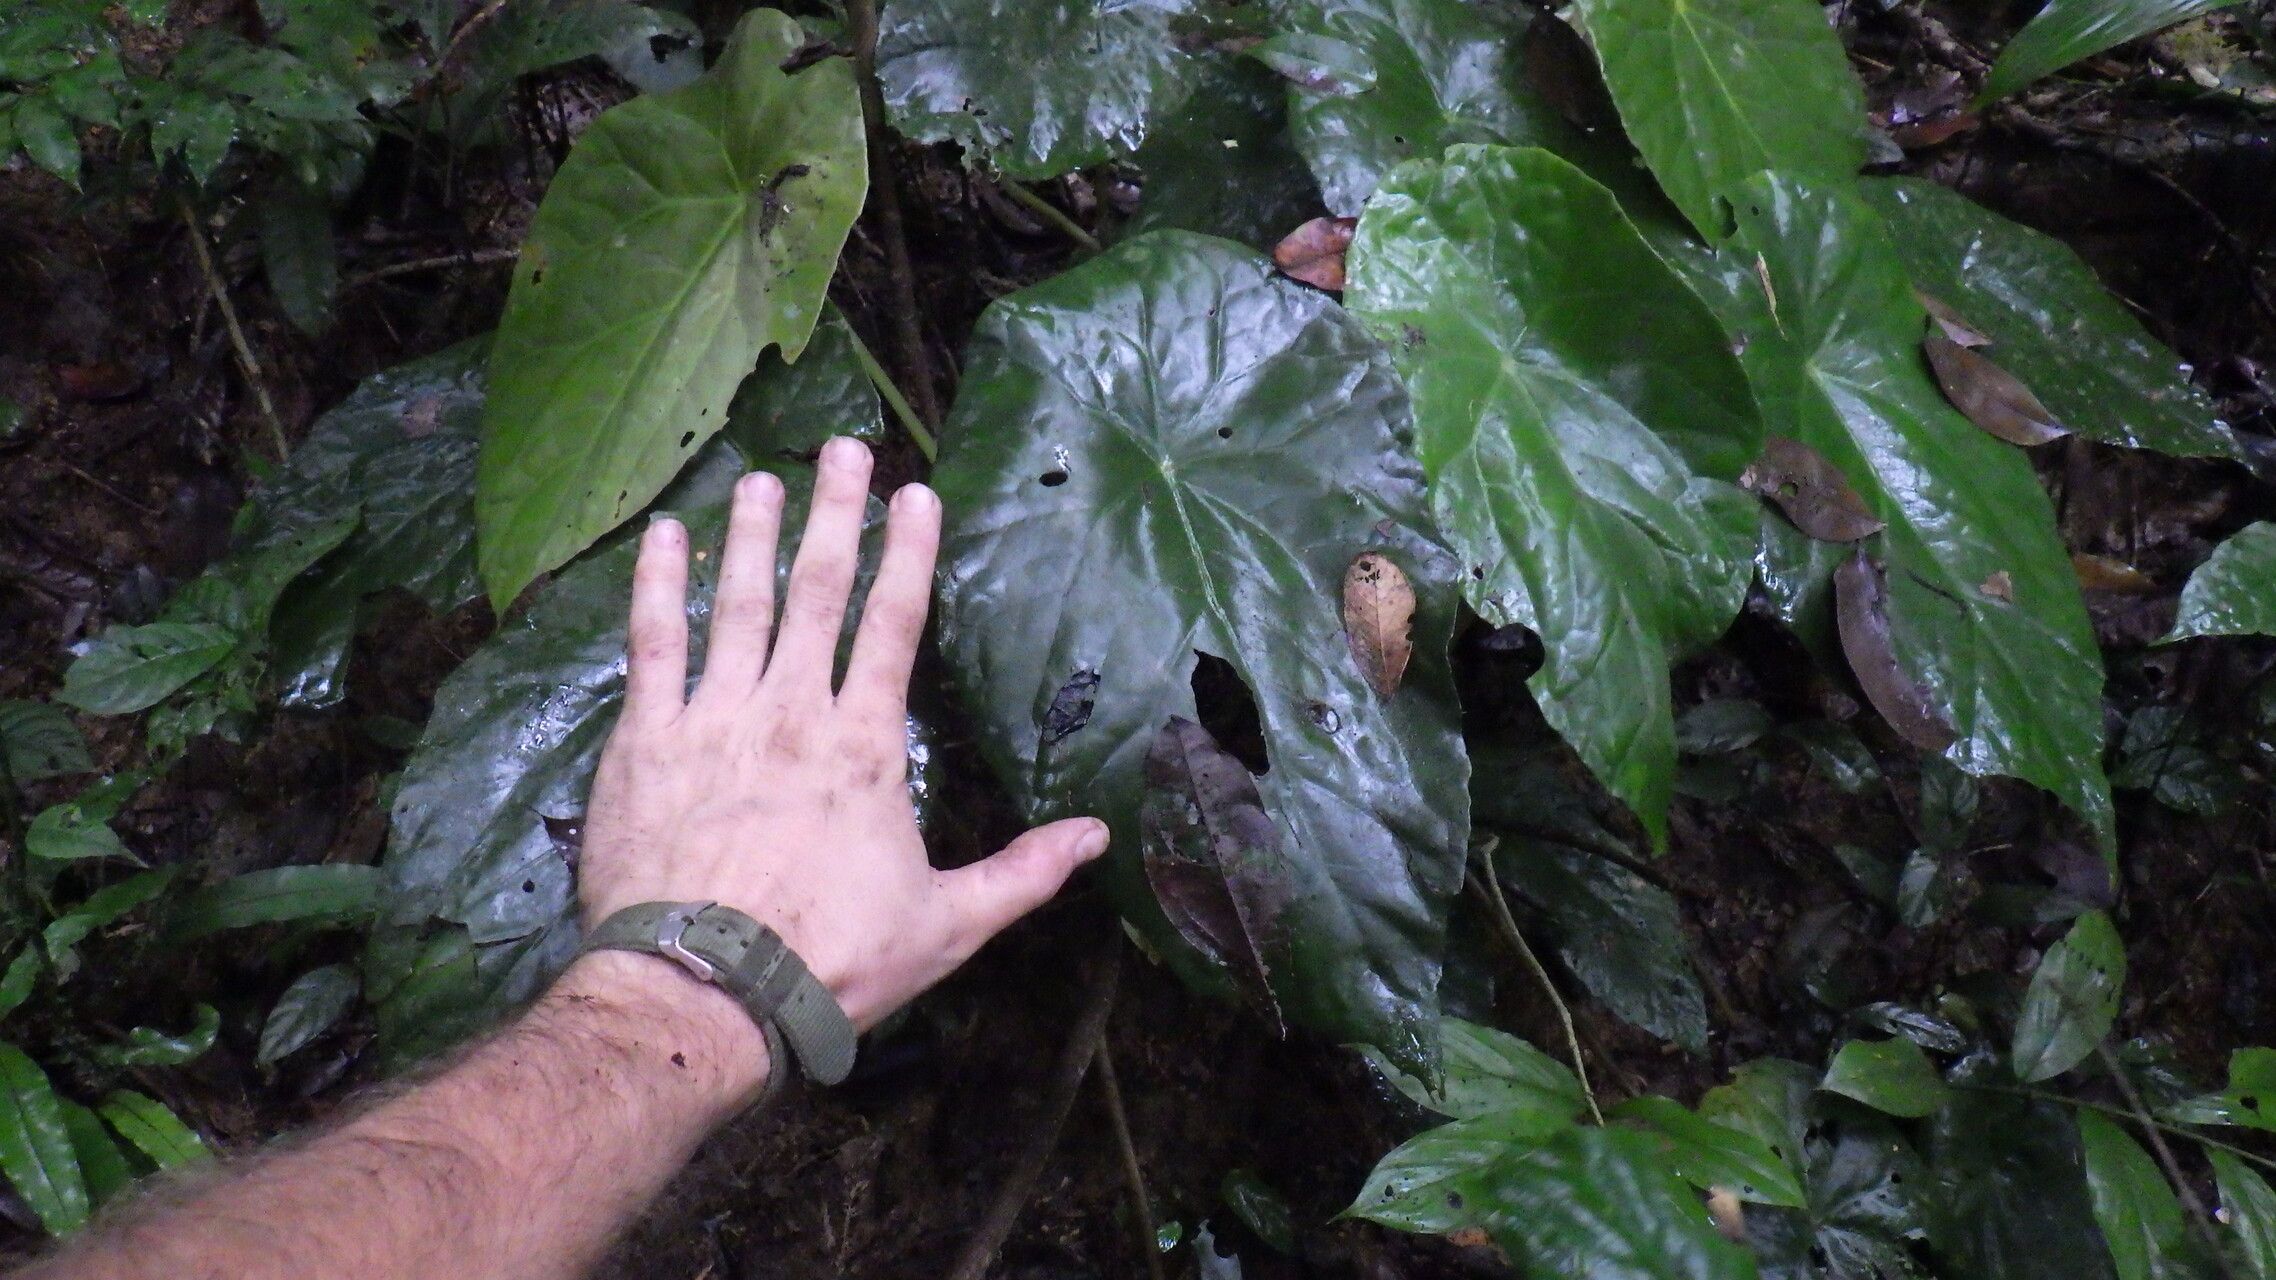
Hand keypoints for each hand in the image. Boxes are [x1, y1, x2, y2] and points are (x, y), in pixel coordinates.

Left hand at [564, 437, 1108, 1069]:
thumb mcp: (947, 925)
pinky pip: (652, 645)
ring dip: (751, 535)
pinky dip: (656, 586)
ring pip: (737, 604)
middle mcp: (792, 712)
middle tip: (842, 449)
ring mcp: (715, 718)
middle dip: (834, 514)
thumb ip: (1023, 872)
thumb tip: (1097, 836)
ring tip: (759, 478)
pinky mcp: (647, 741)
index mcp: (865, 745)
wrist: (707, 993)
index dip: (908, 554)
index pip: (894, 626)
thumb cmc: (832, 962)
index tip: (915, 493)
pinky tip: (662, 538)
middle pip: (819, 592)